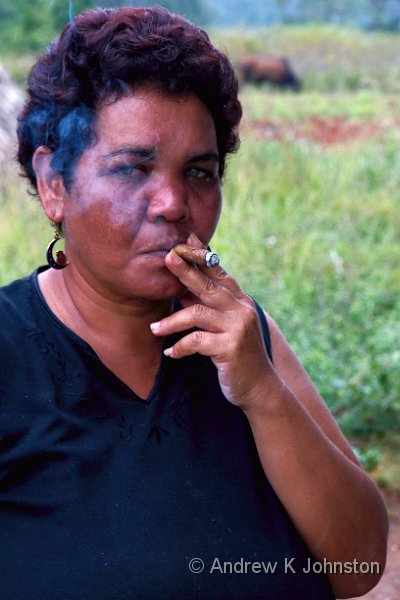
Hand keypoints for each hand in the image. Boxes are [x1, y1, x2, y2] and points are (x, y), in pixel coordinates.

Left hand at [150, 233, 277, 409]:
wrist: (259, 387)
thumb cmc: (237, 355)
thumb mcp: (224, 327)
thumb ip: (207, 307)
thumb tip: (180, 290)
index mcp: (240, 301)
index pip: (220, 272)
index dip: (203, 255)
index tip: (186, 239)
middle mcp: (241, 310)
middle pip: (209, 285)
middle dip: (186, 271)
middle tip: (167, 258)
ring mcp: (238, 328)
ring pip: (197, 313)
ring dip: (171, 322)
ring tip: (154, 329)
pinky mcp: (231, 348)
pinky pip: (197, 341)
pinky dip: (180, 347)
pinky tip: (171, 353)